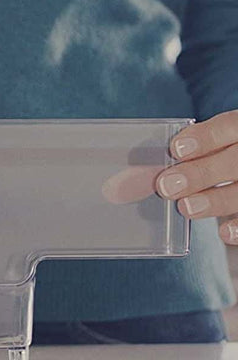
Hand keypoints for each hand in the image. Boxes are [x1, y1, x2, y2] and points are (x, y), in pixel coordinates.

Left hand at [156, 110, 237, 244]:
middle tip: (167, 185)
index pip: (229, 126)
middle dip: (201, 173)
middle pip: (235, 161)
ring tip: (186, 207)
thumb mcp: (211, 143)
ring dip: (216, 200)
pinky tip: (224, 233)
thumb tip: (133, 175)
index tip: (175, 149)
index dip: (205, 137)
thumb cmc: (220, 153)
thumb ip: (185, 151)